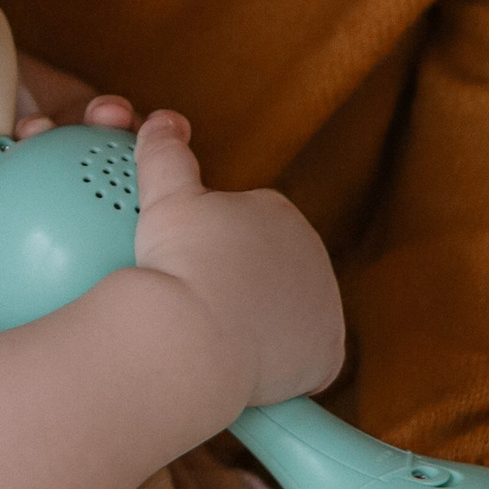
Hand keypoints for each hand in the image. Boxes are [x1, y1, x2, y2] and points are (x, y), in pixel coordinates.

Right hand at [130, 113, 344, 410]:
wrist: (194, 336)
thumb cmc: (178, 264)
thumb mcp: (163, 196)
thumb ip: (165, 154)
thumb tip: (164, 121)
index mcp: (278, 213)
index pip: (248, 227)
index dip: (214, 248)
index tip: (188, 268)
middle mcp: (313, 255)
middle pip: (270, 272)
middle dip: (241, 284)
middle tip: (197, 305)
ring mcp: (324, 308)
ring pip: (286, 316)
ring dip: (260, 324)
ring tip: (217, 339)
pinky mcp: (326, 357)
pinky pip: (301, 362)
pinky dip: (279, 367)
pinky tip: (246, 368)